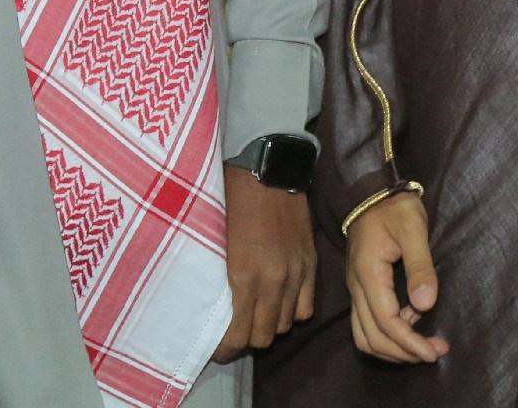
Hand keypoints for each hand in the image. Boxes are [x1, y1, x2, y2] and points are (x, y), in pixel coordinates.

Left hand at [213, 165, 317, 361]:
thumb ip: (214, 274)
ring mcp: (295, 274)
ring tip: (255, 316)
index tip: (215, 349)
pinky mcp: (311, 263)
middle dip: (246, 340)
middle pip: (262, 337)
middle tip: (233, 332)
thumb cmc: (230, 197)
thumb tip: (206, 304)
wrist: (268, 167)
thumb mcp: (212, 237)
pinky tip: (279, 301)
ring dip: (269, 324)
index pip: (237, 336)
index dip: (224, 350)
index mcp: (242, 276)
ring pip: (285, 325)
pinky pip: (306, 307)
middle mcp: (272, 282)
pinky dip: (292, 310)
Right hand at [344, 190, 446, 364]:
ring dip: (392, 349)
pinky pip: (366, 324)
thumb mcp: (414, 229)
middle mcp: (356, 287)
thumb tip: (426, 305)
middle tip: (434, 352)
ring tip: (423, 346)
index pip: (386, 323)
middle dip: (403, 353)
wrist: (370, 191)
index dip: (410, 343)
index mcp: (369, 274)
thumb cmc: (395, 207)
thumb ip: (420, 266)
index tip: (434, 352)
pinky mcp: (360, 288)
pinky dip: (387, 334)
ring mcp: (356, 288)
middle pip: (371, 337)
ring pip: (364, 335)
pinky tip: (412, 322)